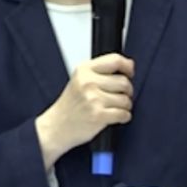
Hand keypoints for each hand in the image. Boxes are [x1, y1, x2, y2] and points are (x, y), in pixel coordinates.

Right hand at [35, 53, 133, 167]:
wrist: (56, 127)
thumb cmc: (70, 105)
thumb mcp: (80, 79)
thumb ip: (101, 71)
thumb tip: (129, 65)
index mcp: (84, 70)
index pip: (115, 60)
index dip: (127, 66)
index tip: (130, 72)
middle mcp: (88, 82)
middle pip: (124, 82)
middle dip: (127, 91)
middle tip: (120, 95)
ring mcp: (93, 99)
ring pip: (125, 99)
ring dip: (125, 106)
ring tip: (114, 107)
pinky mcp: (98, 115)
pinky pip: (123, 114)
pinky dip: (124, 117)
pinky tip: (116, 116)